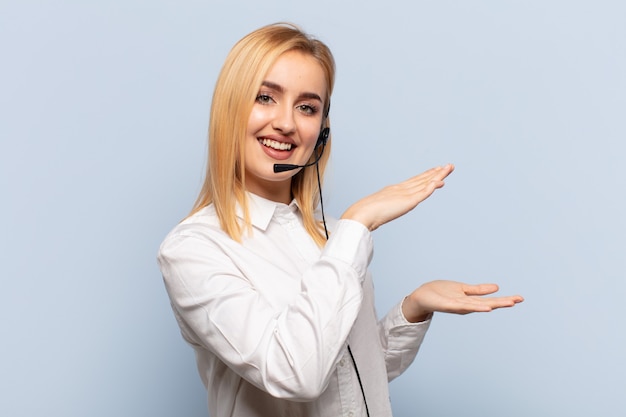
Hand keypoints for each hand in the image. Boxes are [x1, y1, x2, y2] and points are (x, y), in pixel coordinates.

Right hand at [341, 164, 453, 230]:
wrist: (361, 214)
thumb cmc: (365, 214)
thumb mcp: (377, 211)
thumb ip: (380, 212)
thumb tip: (377, 217)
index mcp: (394, 191)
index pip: (414, 182)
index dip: (426, 176)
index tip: (435, 171)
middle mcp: (401, 189)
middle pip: (422, 179)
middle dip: (436, 173)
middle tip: (448, 166)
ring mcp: (404, 194)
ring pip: (425, 183)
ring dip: (438, 175)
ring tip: (449, 168)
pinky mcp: (408, 201)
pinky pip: (423, 193)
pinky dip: (432, 186)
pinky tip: (440, 181)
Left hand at [402, 280, 523, 322]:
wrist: (422, 297)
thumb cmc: (441, 293)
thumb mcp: (463, 289)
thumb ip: (478, 290)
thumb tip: (497, 287)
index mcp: (471, 300)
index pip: (491, 300)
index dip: (504, 299)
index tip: (519, 298)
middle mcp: (467, 305)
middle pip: (488, 304)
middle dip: (503, 302)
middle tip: (519, 299)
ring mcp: (459, 306)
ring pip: (479, 306)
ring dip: (493, 305)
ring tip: (508, 303)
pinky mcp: (450, 305)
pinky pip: (464, 306)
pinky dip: (476, 307)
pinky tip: (486, 308)